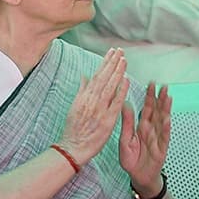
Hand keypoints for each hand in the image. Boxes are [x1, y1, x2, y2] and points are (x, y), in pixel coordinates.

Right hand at [58, 49, 128, 164]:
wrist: (72, 148)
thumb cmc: (74, 129)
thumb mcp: (75, 107)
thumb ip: (82, 91)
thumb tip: (84, 76)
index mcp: (84, 96)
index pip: (97, 75)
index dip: (105, 63)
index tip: (112, 52)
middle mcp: (91, 100)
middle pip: (103, 77)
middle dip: (112, 63)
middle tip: (120, 50)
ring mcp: (99, 109)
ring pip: (109, 86)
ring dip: (117, 72)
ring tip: (124, 59)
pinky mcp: (107, 119)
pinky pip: (115, 102)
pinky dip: (120, 90)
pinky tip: (126, 80)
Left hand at [119, 83, 171, 196]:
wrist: (138, 177)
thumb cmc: (132, 160)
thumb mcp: (125, 140)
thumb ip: (127, 123)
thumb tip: (125, 104)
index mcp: (142, 127)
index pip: (147, 108)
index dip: (149, 96)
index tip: (151, 84)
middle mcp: (152, 130)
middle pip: (157, 112)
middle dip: (160, 99)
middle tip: (163, 86)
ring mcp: (158, 138)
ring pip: (163, 121)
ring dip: (166, 109)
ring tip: (168, 97)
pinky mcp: (162, 148)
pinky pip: (164, 137)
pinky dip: (166, 128)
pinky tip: (167, 119)